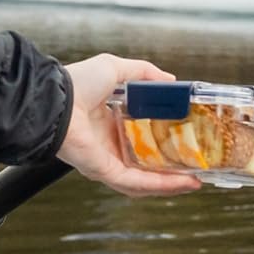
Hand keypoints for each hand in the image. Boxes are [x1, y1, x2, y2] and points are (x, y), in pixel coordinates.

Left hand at [57, 54, 203, 196]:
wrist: (58, 100)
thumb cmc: (76, 83)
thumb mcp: (116, 69)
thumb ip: (143, 73)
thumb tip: (170, 80)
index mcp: (109, 123)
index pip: (141, 138)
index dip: (164, 141)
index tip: (186, 140)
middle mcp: (109, 146)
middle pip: (146, 165)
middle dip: (172, 170)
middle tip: (196, 168)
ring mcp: (108, 161)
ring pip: (145, 180)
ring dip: (171, 183)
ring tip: (195, 181)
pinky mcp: (106, 171)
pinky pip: (138, 183)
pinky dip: (161, 184)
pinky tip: (183, 182)